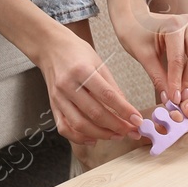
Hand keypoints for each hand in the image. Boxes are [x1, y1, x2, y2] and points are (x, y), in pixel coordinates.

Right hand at [33, 29, 144, 144]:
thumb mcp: (98, 62)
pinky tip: (93, 139)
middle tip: (131, 132)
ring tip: (117, 135)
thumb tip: (126, 109)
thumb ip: (111, 86)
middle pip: (94, 113)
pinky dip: (79, 138)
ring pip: (80, 124)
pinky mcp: (53, 106)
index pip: (107, 95)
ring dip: (101, 134)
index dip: (124, 110)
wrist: (50, 47)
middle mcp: (68, 85)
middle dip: (116, 126)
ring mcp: (58, 97)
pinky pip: (64, 128)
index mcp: (81, 70)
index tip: (137, 120)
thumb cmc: (76, 52)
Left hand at [112, 6, 187, 107]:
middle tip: (183, 100)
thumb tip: (169, 99)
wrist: (132, 17)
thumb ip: (158, 77)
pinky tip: (187, 87)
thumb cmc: (133, 32)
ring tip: (185, 97)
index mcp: (174, 25)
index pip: (178, 59)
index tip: (174, 100)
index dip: (177, 82)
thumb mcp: (143, 56)